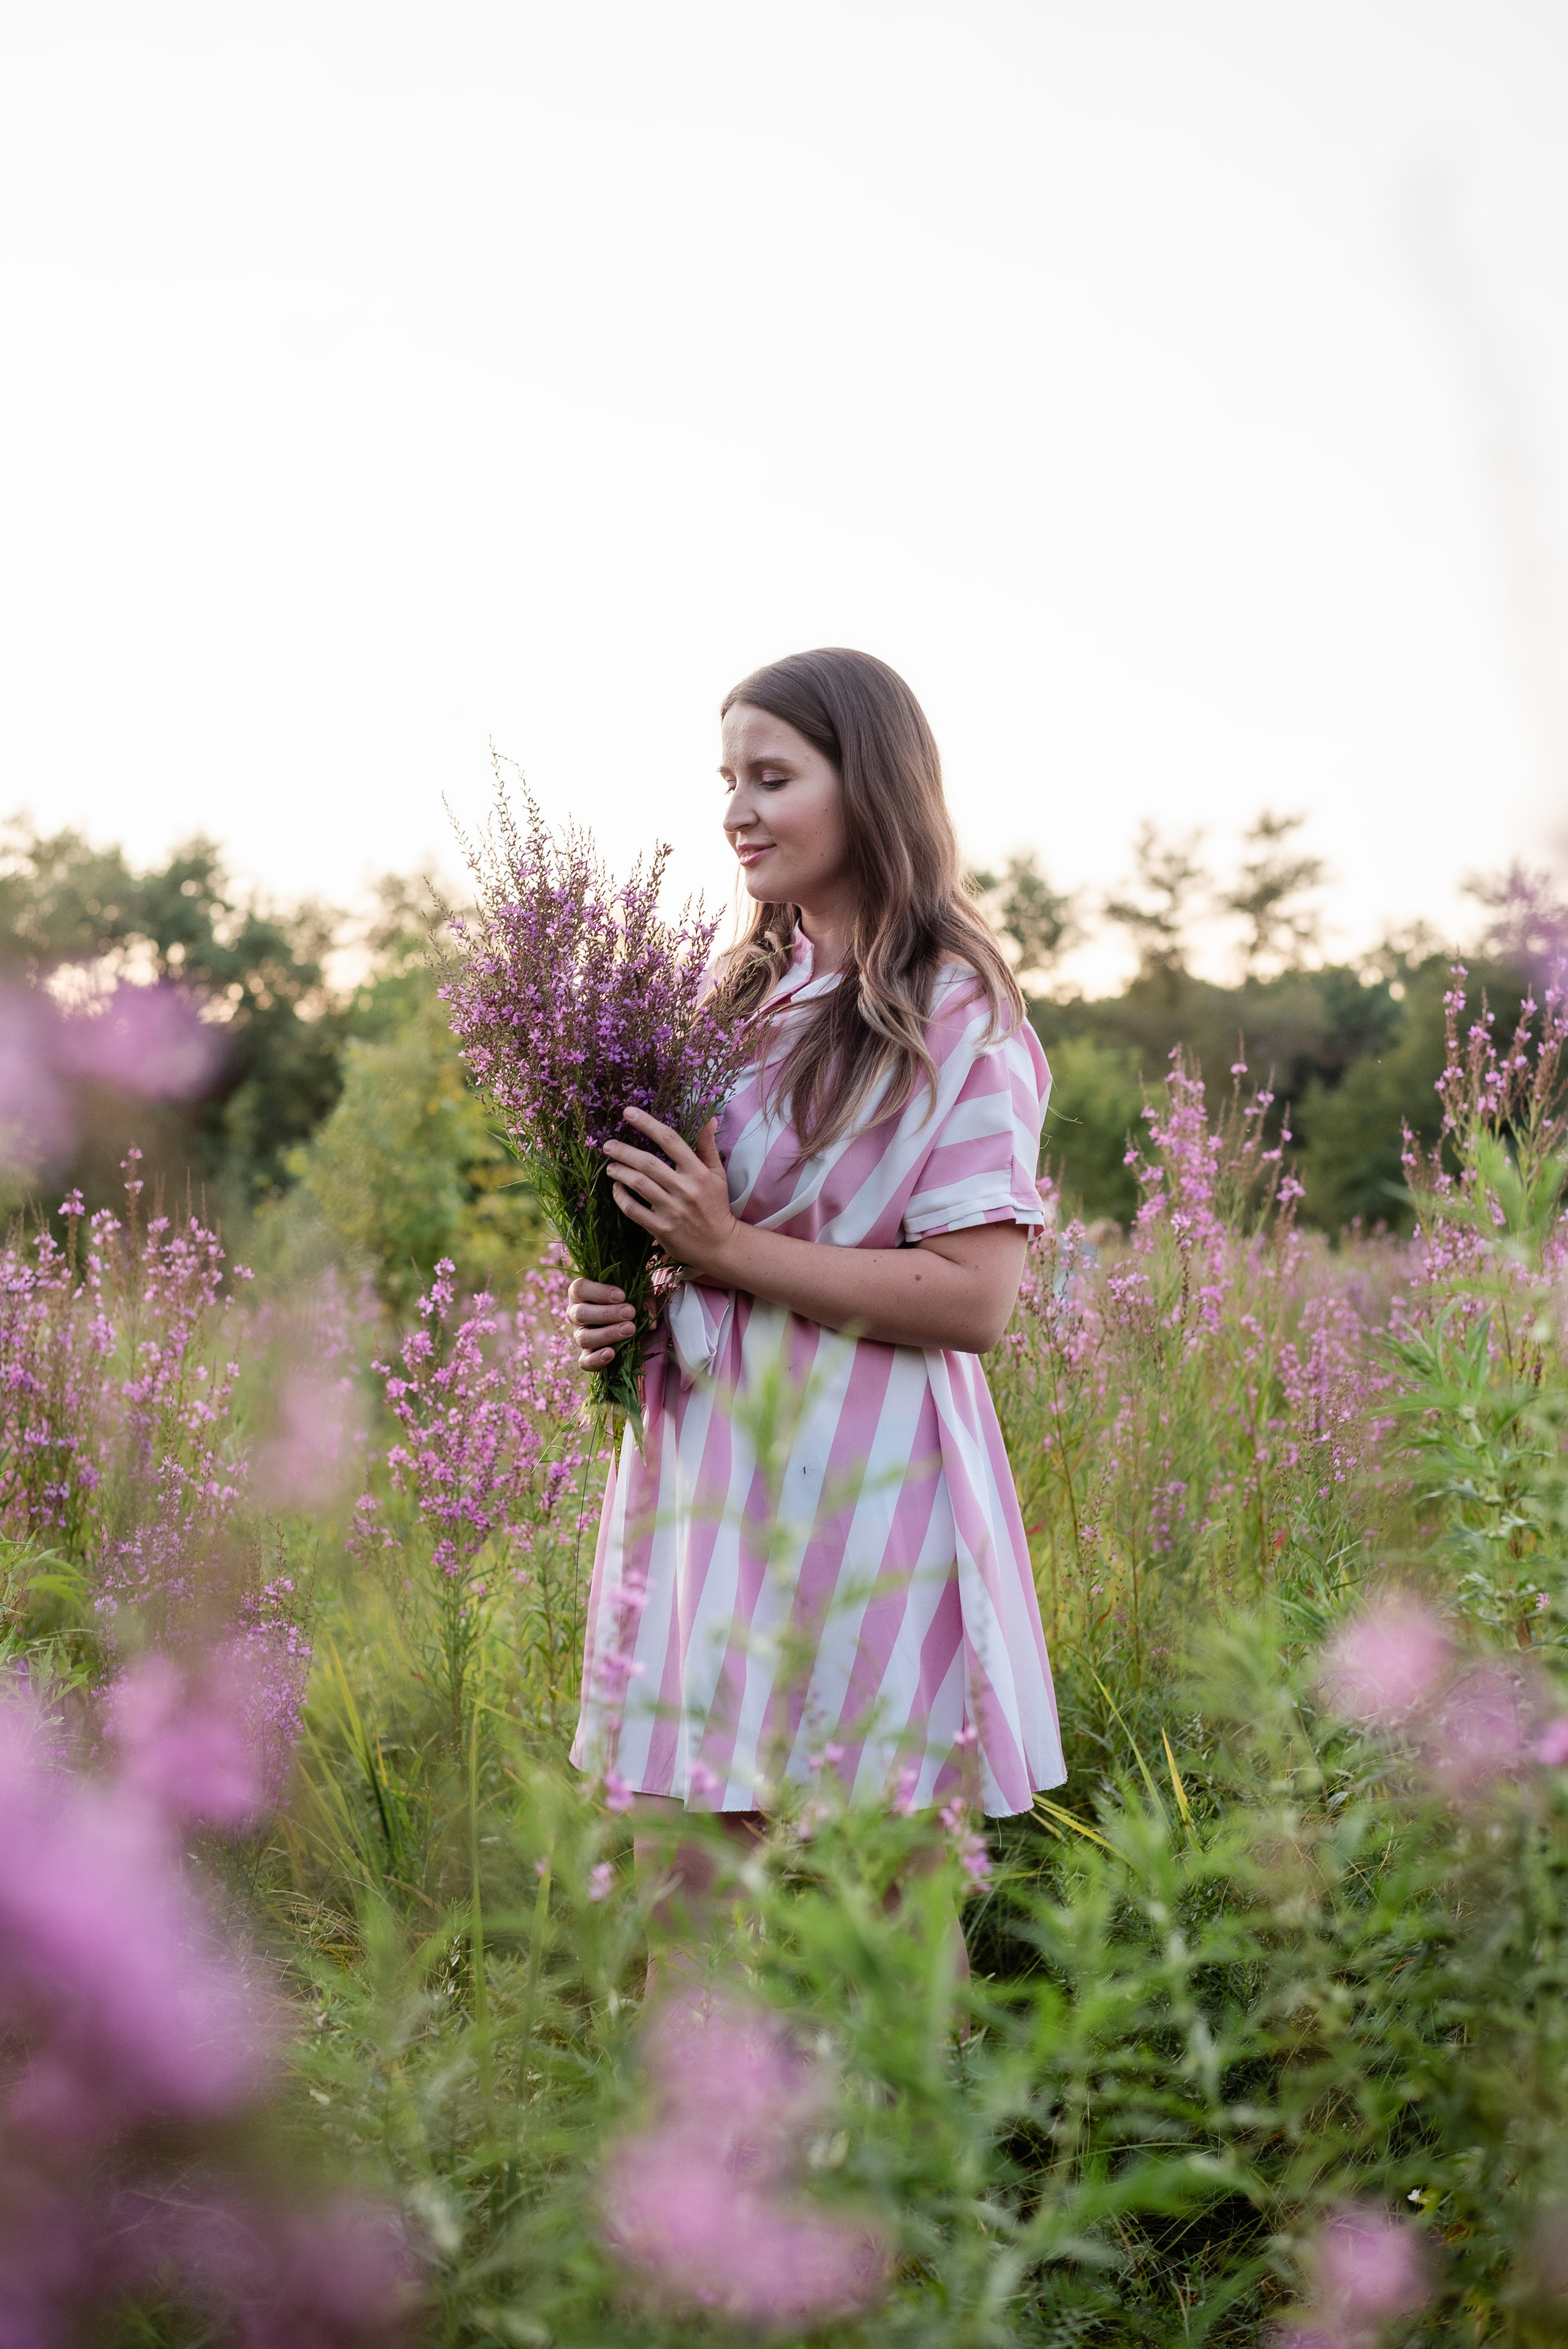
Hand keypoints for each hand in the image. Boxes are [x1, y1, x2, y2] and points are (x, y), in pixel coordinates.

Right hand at [566, 1277, 635, 1374]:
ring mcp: (579, 1335)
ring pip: (583, 1338)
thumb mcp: (638, 1290)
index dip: (598, 1292)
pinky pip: (584, 1361)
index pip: (579, 1289)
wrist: (629, 1318)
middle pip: (580, 1314)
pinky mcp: (587, 1354)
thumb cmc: (629, 1297)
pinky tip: (611, 1354)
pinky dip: (596, 1359)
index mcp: (581, 1293)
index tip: (621, 1296)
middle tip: (630, 1312)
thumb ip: (644, 1298)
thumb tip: (649, 1319)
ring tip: (630, 1329)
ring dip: (607, 1334)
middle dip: (607, 1314)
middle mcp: (575, 1313)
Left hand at [601, 1109, 737, 1278]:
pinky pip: (634, 1210)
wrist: (720, 1246)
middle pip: (648, 1163)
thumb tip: (709, 1119)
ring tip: (610, 1166)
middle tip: (608, 1145)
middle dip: (623, 1151)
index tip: (628, 1112)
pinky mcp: (662, 1229)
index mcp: (698, 1172)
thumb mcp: (717, 1175)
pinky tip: (617, 1188)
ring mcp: (672, 1210)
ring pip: (639, 1184)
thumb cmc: (717, 1206)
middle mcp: (684, 1189)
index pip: (670, 1141)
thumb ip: (708, 1147)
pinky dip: (621, 1197)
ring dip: (620, 1172)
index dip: (648, 1124)